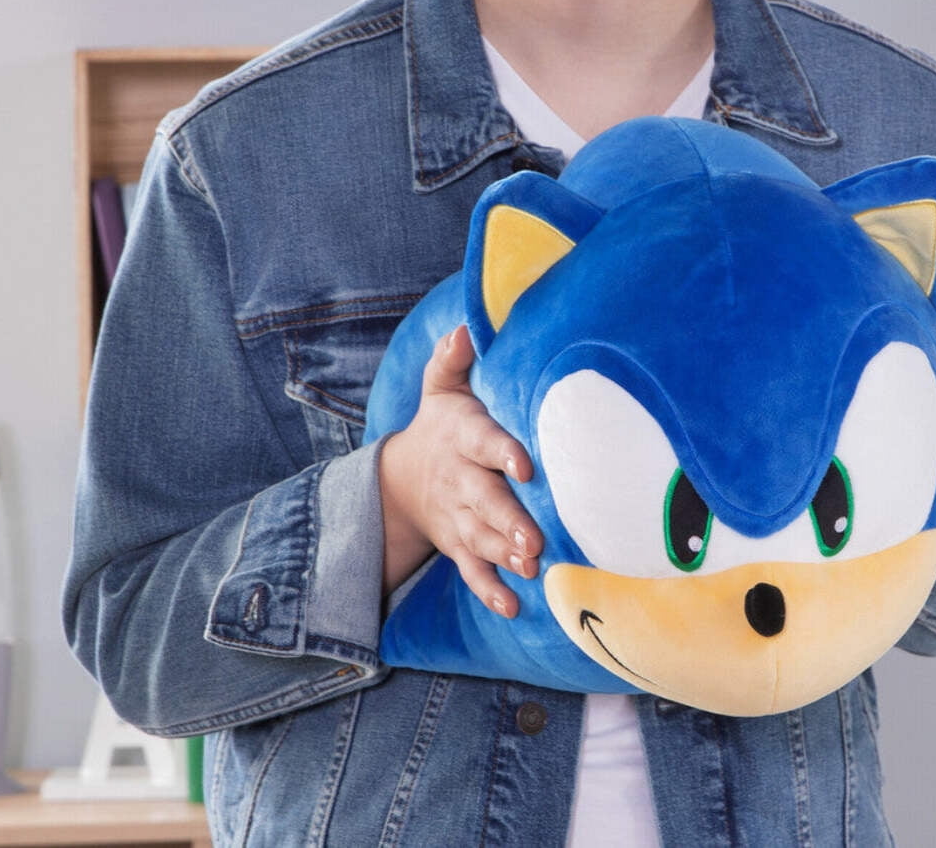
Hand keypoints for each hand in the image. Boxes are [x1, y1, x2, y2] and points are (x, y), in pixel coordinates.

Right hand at [377, 324, 542, 616]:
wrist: (401, 477)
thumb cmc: (442, 423)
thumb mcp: (441, 387)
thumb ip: (452, 359)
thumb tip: (465, 328)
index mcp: (462, 437)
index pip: (483, 442)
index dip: (502, 453)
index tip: (525, 465)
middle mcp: (459, 480)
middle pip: (483, 500)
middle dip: (508, 519)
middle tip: (534, 537)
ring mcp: (457, 516)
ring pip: (481, 538)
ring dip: (505, 555)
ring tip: (531, 566)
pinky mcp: (457, 545)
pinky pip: (470, 570)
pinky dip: (489, 591)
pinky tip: (513, 607)